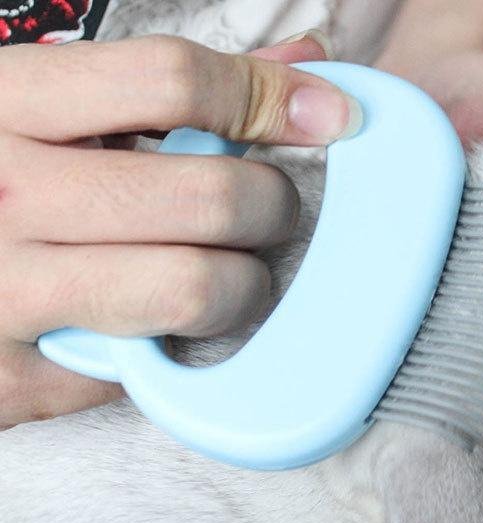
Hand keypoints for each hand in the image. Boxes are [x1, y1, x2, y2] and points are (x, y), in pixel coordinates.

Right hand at [0, 32, 359, 427]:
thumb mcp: (45, 117)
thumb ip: (166, 89)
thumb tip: (300, 62)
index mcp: (5, 102)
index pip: (170, 79)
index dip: (267, 97)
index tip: (324, 116)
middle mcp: (1, 188)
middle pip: (211, 194)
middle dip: (273, 207)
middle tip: (265, 216)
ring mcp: (5, 288)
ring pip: (196, 286)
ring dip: (245, 286)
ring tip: (232, 279)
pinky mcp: (19, 373)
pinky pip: (156, 364)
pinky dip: (185, 348)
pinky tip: (168, 328)